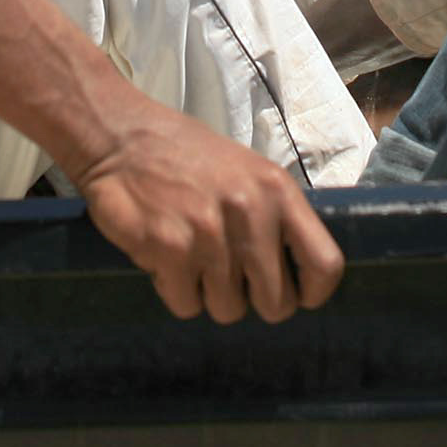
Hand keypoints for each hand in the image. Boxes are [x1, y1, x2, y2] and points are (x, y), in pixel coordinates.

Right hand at [68, 106, 345, 323]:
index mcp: (277, 191)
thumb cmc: (187, 157)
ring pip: (228, 309)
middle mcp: (250, 213)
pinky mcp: (170, 250)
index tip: (296, 295)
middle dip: (253, 301)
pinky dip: (174, 290)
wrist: (122, 137)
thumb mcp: (248, 173)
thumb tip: (294, 275)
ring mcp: (210, 234)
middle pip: (276, 304)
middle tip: (229, 278)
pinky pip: (186, 305)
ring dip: (209, 294)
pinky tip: (165, 257)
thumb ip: (274, 218)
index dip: (312, 293)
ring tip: (192, 256)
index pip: (325, 264)